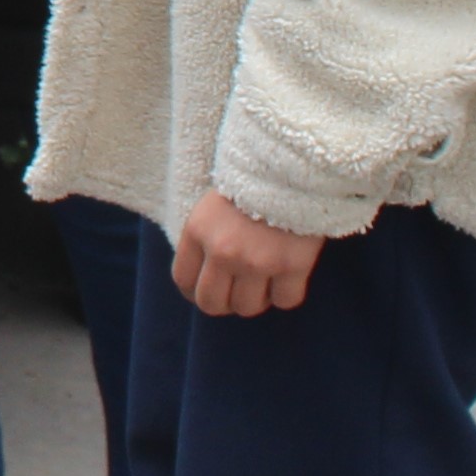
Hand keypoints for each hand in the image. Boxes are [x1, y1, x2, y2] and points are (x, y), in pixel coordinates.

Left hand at [171, 189, 326, 316]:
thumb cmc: (248, 186)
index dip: (195, 293)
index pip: (184, 281)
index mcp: (197, 232)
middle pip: (212, 303)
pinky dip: (285, 294)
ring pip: (248, 308)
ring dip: (255, 300)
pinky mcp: (291, 266)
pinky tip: (286, 278)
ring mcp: (257, 262)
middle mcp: (222, 252)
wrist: (289, 167)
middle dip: (224, 304)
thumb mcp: (209, 208)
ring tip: (264, 282)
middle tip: (237, 293)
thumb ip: (203, 242)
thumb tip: (202, 280)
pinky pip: (285, 301)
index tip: (207, 293)